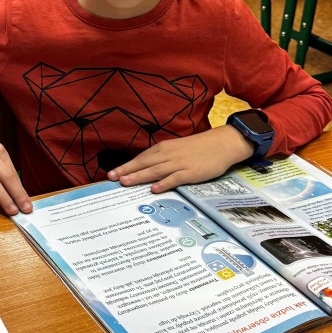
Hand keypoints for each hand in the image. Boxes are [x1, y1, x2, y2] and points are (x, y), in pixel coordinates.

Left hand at [106, 125, 254, 192]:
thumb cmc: (198, 148)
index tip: (112, 174)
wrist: (221, 144)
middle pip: (144, 163)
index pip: (141, 158)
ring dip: (139, 176)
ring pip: (155, 170)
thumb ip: (161, 158)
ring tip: (125, 183)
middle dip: (126, 171)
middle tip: (111, 178)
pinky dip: (164, 183)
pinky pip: (175, 178)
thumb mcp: (176, 149)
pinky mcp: (191, 172)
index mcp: (163, 148)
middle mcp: (168, 154)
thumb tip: (145, 170)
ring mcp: (179, 163)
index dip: (126, 166)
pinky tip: (154, 189)